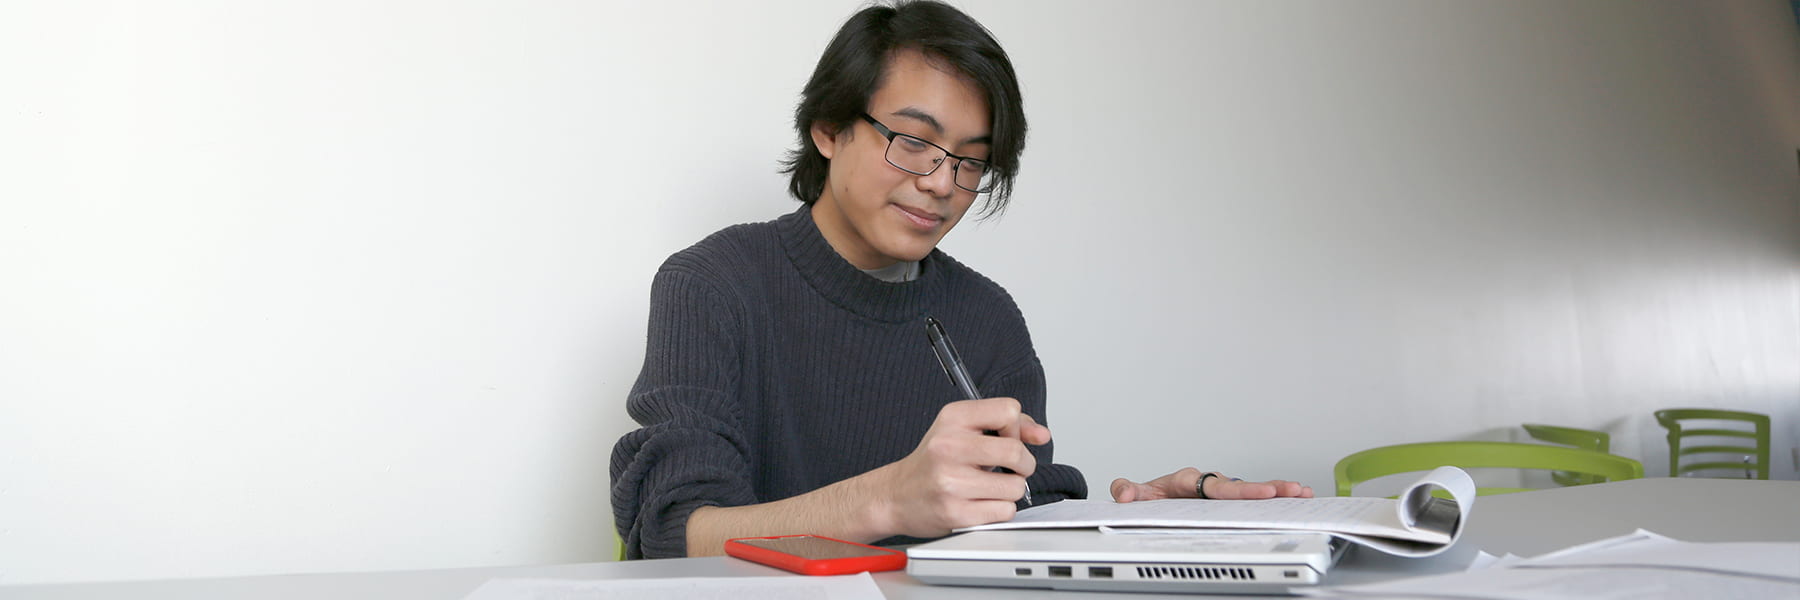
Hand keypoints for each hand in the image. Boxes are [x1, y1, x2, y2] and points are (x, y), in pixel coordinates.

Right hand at [873, 397, 1048, 537]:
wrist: (896, 495)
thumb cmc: (933, 462)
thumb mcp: (963, 429)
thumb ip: (1007, 426)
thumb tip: (1041, 434)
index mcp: (952, 418)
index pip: (1009, 410)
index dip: (1016, 427)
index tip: (1004, 438)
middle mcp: (948, 446)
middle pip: (1016, 451)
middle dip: (1022, 464)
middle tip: (1008, 468)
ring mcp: (950, 481)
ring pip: (1015, 486)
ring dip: (1009, 490)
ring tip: (988, 487)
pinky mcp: (955, 512)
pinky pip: (1004, 511)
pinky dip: (999, 509)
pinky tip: (980, 502)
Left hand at [1110, 467, 1312, 501]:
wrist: (1152, 495)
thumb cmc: (1149, 495)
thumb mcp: (1135, 494)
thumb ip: (1128, 491)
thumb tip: (1124, 492)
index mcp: (1186, 480)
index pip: (1214, 486)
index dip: (1236, 490)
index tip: (1257, 492)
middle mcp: (1206, 482)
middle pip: (1238, 486)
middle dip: (1263, 488)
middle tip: (1288, 490)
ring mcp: (1218, 490)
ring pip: (1249, 489)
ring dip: (1276, 490)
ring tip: (1301, 492)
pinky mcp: (1226, 498)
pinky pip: (1252, 496)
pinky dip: (1273, 496)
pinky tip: (1295, 497)